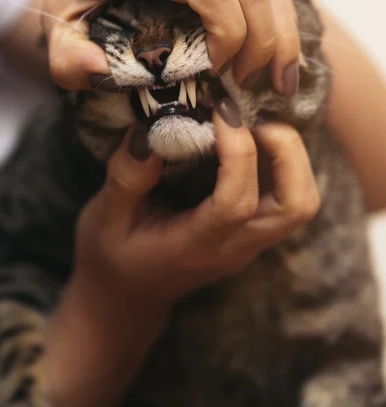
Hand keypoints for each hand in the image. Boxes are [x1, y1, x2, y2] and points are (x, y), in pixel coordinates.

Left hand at [43, 0, 299, 93]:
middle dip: (261, 40)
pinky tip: (275, 34)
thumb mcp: (61, 17)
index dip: (227, 34)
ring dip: (278, 24)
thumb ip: (65, 57)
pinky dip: (277, 0)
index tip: (217, 68)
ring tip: (272, 67)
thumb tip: (98, 73)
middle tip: (252, 79)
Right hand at [71, 98, 318, 307]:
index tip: (220, 111)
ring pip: (301, 203)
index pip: (237, 203)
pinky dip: (283, 163)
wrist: (128, 295)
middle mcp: (234, 248)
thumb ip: (127, 177)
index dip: (238, 151)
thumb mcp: (105, 218)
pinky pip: (289, 198)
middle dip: (286, 151)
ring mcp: (249, 244)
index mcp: (196, 246)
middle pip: (296, 206)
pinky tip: (248, 140)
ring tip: (252, 126)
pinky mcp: (253, 234)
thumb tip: (150, 130)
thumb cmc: (113, 255)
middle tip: (251, 118)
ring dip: (290, 157)